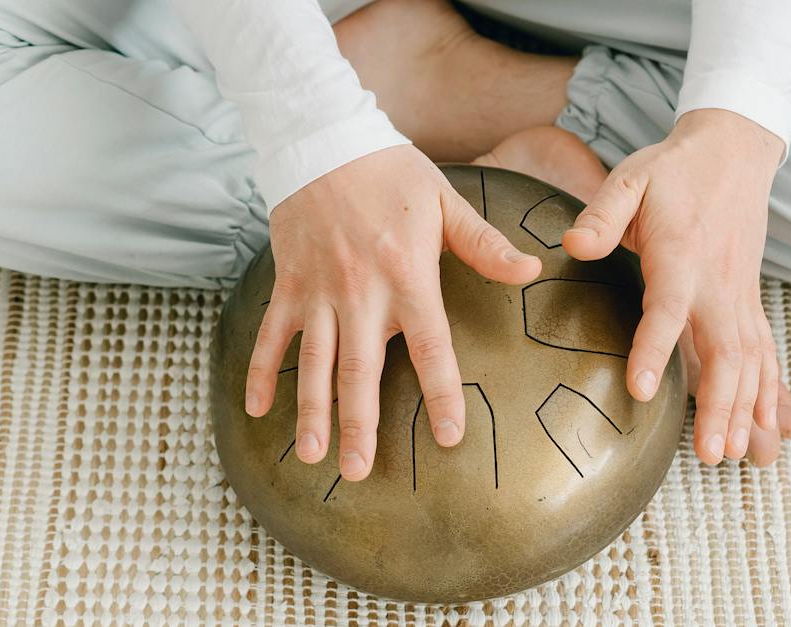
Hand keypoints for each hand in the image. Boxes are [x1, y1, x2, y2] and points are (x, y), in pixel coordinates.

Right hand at [246, 145, 541, 479]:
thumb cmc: (392, 172)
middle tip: (358, 472)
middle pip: (360, 371)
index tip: (448, 437)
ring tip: (311, 455)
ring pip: (314, 363)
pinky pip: (271, 335)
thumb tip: (531, 270)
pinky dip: (262, 371)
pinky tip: (258, 409)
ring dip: (311, 411)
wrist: (323, 139)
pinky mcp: (288, 284)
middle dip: (359, 425)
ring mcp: (318, 291)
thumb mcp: (445, 203)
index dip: (441, 394)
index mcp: (407, 277)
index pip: (430, 348)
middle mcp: (360, 293)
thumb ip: (485, 245)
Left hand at [562, 109, 790, 464]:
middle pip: (725, 351)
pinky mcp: (749, 299)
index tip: (640, 389)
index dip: (655, 349)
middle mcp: (718, 282)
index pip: (668, 309)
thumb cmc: (672, 169)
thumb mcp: (629, 178)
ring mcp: (740, 293)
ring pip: (750, 361)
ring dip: (748, 410)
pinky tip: (774, 430)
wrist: (733, 150)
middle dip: (721, 406)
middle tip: (712, 455)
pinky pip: (766, 351)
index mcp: (681, 254)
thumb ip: (602, 214)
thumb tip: (573, 244)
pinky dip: (771, 392)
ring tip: (741, 456)